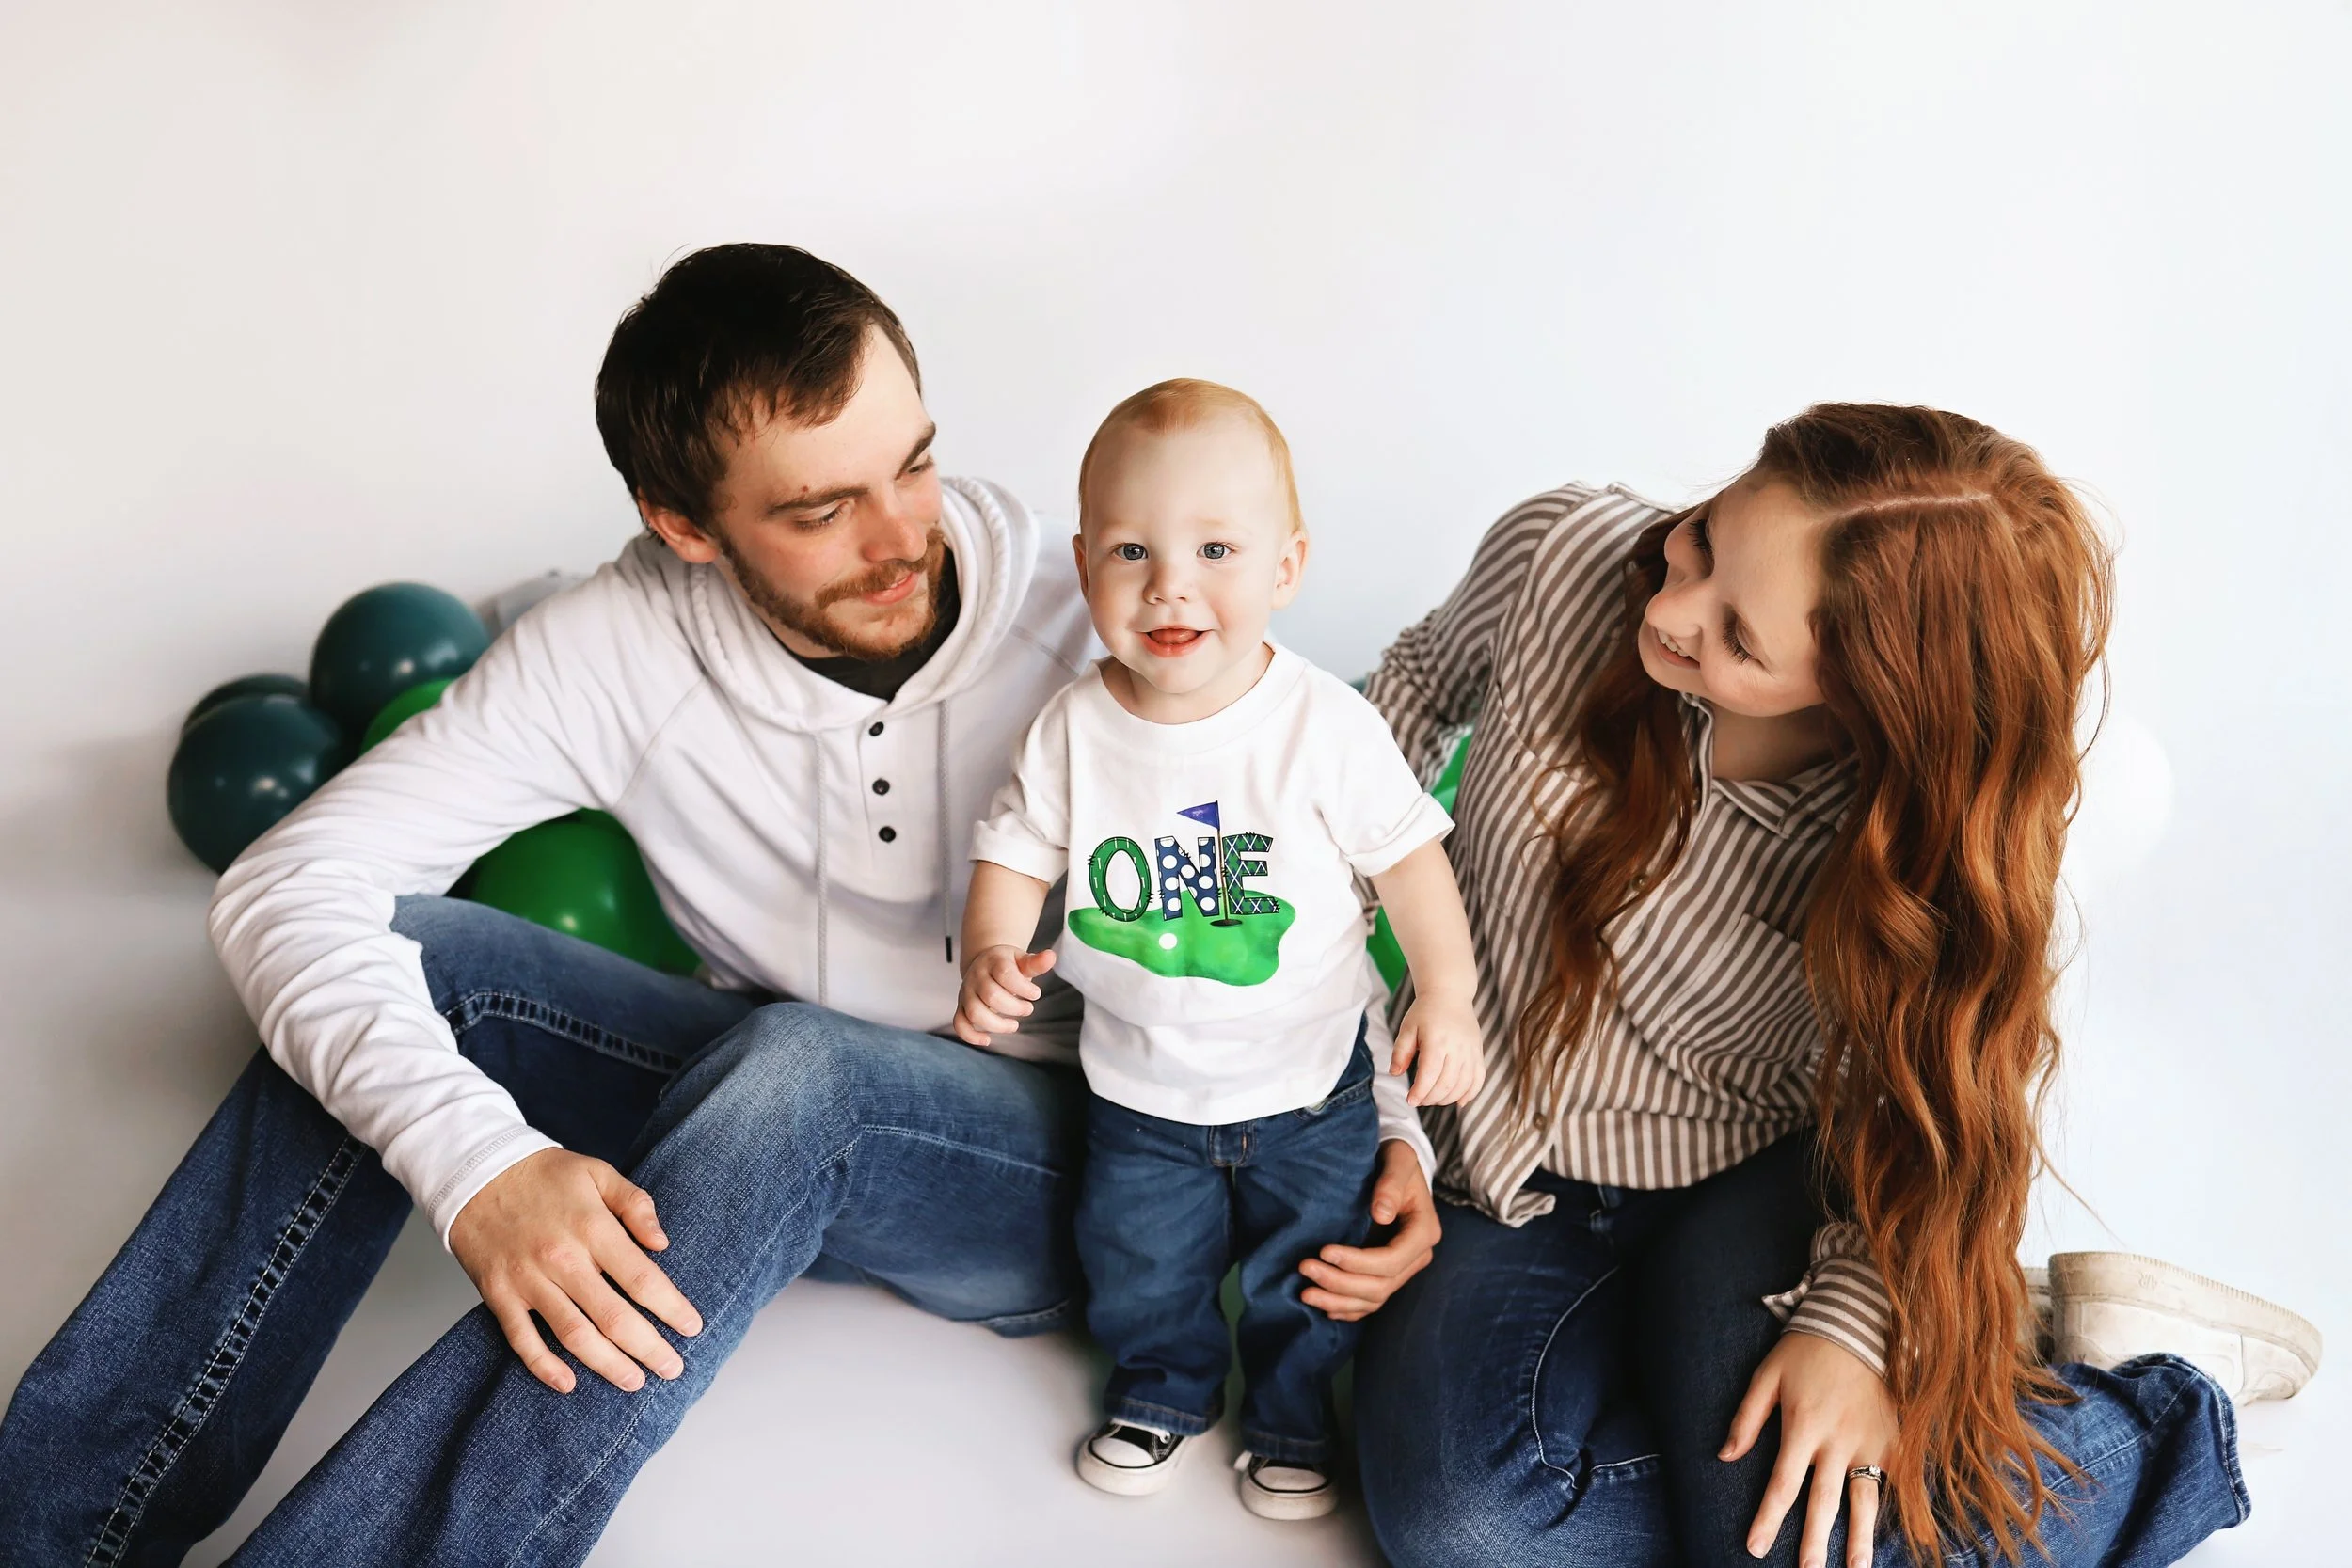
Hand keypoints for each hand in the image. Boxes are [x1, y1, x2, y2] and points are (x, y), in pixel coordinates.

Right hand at [447, 1147, 703, 1394]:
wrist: (475, 1173)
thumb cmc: (544, 1175)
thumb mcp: (598, 1173)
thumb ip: (636, 1205)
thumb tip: (663, 1243)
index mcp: (592, 1228)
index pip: (642, 1279)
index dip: (671, 1308)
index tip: (692, 1327)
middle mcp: (562, 1259)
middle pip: (613, 1317)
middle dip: (648, 1348)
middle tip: (672, 1369)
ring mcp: (528, 1281)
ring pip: (573, 1335)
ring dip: (607, 1364)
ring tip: (634, 1382)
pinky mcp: (499, 1295)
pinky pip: (522, 1340)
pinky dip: (544, 1366)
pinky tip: (568, 1383)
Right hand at [952, 943, 1055, 1046]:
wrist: (985, 964)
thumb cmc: (1008, 965)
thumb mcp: (1022, 961)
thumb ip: (1036, 963)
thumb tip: (1051, 957)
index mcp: (993, 962)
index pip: (1004, 973)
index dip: (1023, 987)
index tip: (1036, 994)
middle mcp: (977, 977)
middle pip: (991, 996)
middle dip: (1015, 1007)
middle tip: (1028, 1009)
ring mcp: (967, 993)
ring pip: (975, 1012)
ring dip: (997, 1025)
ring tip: (1014, 1025)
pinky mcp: (962, 1007)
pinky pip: (960, 1024)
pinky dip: (971, 1036)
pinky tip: (987, 1040)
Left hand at [1297, 1140, 1439, 1319]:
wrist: (1396, 1166)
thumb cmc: (1396, 1160)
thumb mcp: (1397, 1160)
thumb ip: (1390, 1183)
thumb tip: (1381, 1214)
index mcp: (1424, 1231)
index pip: (1391, 1260)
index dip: (1358, 1262)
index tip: (1324, 1251)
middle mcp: (1417, 1256)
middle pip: (1381, 1285)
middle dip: (1341, 1282)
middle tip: (1304, 1269)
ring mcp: (1404, 1268)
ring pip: (1374, 1298)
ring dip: (1339, 1301)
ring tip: (1305, 1294)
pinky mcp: (1388, 1273)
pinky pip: (1370, 1301)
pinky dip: (1347, 1308)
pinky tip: (1323, 1306)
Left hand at [1389, 992, 1484, 1105]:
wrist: (1450, 994)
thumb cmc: (1425, 1012)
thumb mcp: (1408, 1028)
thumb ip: (1400, 1051)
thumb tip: (1395, 1073)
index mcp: (1437, 1041)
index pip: (1429, 1074)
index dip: (1420, 1092)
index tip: (1410, 1100)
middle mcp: (1457, 1047)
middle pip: (1446, 1083)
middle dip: (1431, 1098)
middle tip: (1419, 1099)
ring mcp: (1471, 1051)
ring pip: (1463, 1085)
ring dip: (1447, 1098)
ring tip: (1433, 1099)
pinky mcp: (1478, 1053)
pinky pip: (1479, 1079)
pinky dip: (1470, 1094)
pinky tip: (1458, 1101)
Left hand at [1721, 1330, 1898, 1567]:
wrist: (1860, 1324)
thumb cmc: (1806, 1351)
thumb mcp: (1766, 1376)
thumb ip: (1746, 1418)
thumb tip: (1725, 1456)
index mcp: (1802, 1427)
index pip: (1782, 1484)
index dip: (1768, 1518)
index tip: (1755, 1547)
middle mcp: (1837, 1441)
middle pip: (1824, 1502)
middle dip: (1815, 1541)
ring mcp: (1869, 1442)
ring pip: (1864, 1500)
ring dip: (1861, 1539)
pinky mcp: (1893, 1440)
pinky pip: (1890, 1482)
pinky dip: (1890, 1511)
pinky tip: (1890, 1537)